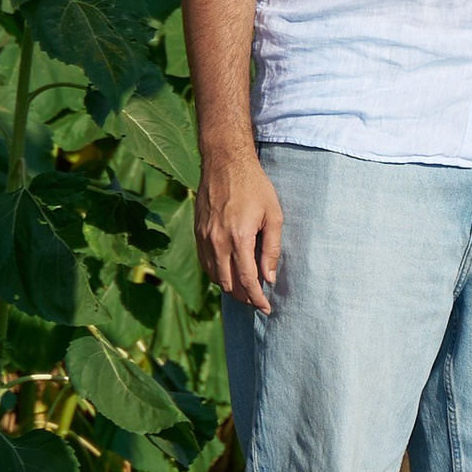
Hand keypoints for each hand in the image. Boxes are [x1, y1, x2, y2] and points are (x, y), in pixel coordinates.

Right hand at [196, 142, 283, 310]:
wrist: (225, 162)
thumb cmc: (255, 186)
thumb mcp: (274, 215)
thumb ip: (271, 248)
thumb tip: (269, 277)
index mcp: (239, 238)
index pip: (248, 280)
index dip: (258, 298)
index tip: (266, 308)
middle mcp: (218, 241)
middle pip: (229, 283)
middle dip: (244, 297)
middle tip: (258, 300)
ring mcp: (204, 237)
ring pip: (214, 276)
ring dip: (230, 287)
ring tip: (245, 290)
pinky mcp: (197, 232)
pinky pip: (205, 263)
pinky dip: (216, 273)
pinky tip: (228, 273)